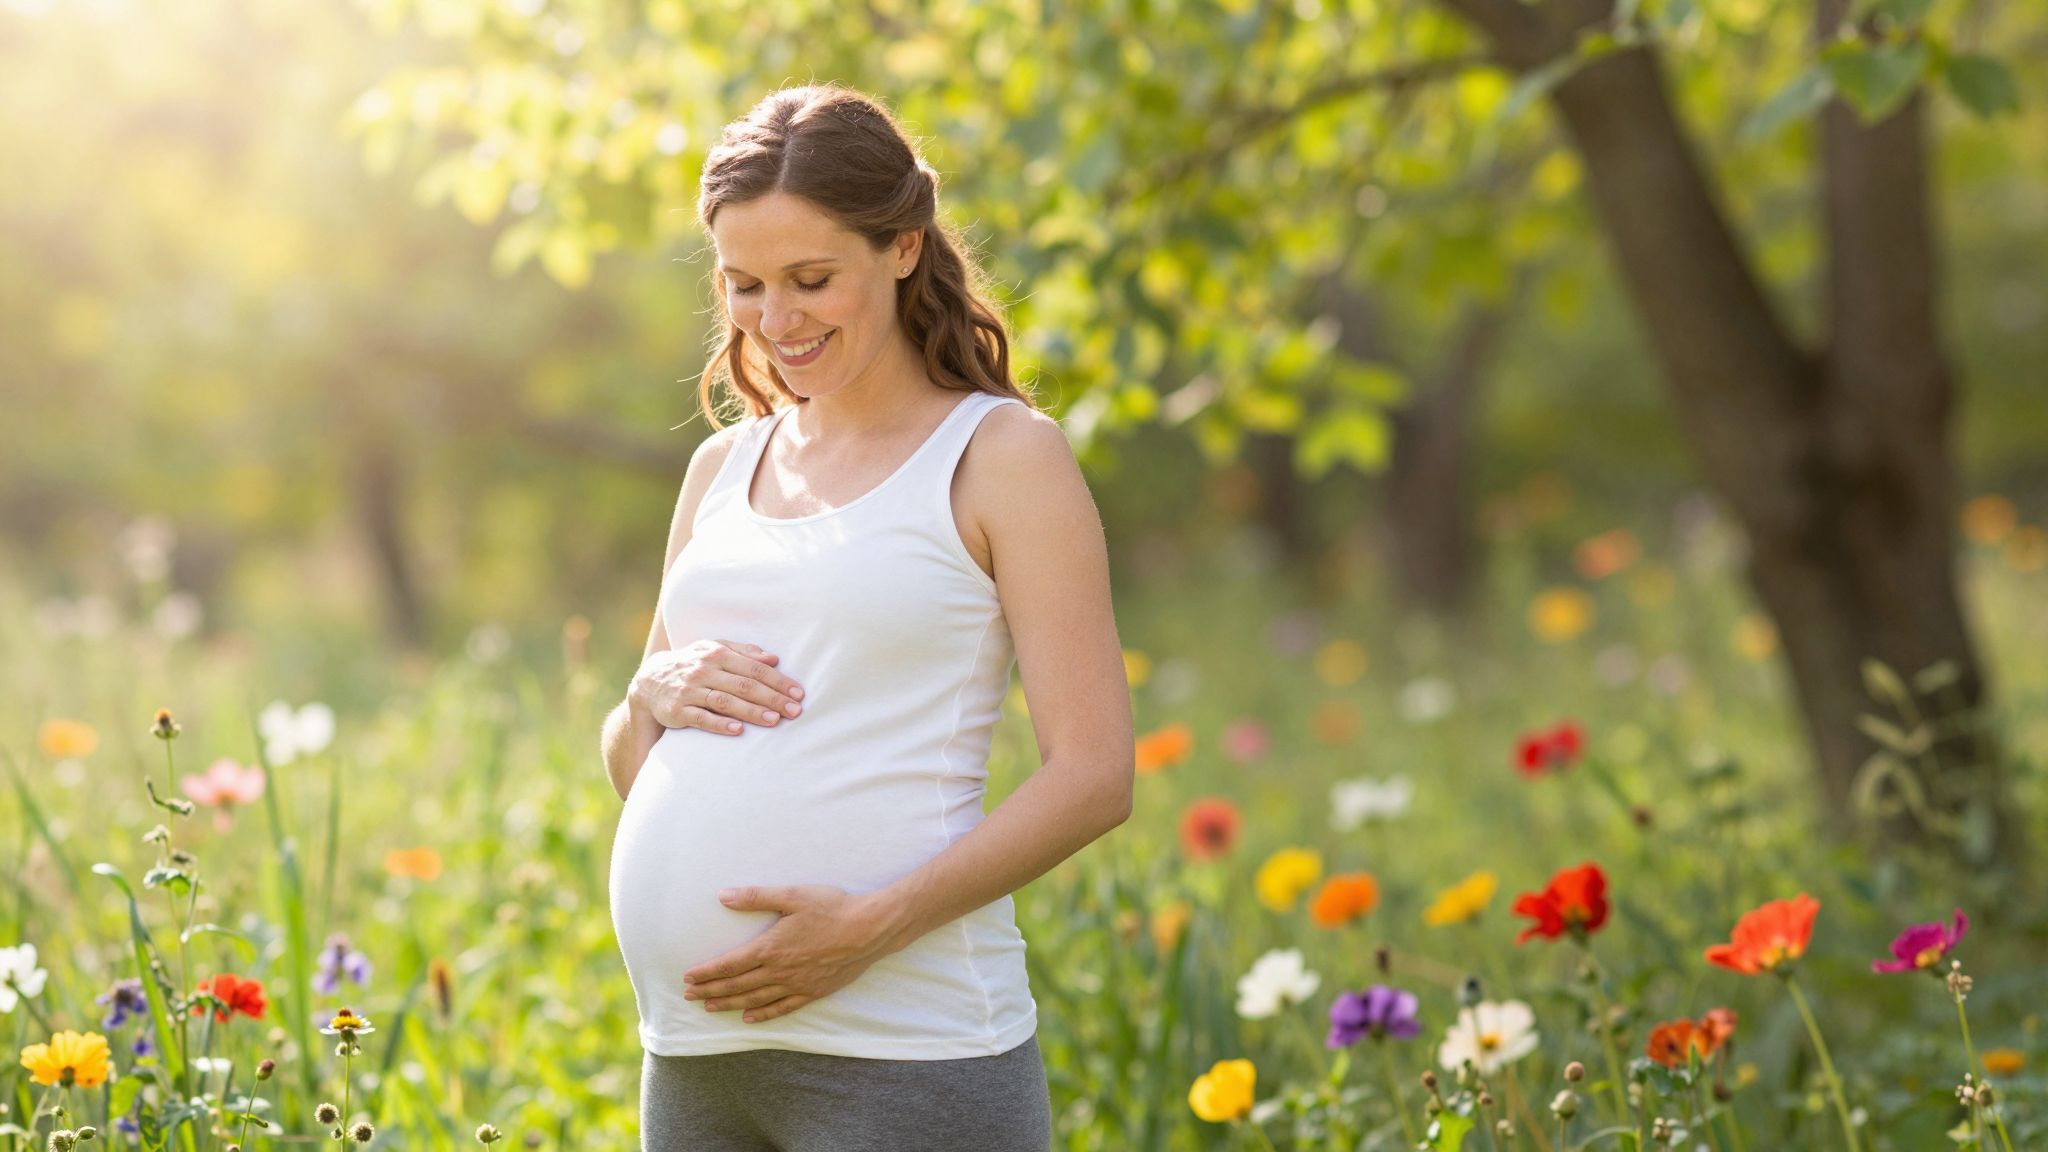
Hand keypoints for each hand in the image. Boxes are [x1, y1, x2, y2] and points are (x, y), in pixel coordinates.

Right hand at [631, 639, 804, 735]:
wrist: (649, 681)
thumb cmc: (692, 664)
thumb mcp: (714, 649)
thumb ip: (744, 652)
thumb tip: (774, 658)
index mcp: (717, 653)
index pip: (754, 668)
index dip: (778, 680)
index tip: (798, 693)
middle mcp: (704, 670)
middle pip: (744, 685)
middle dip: (772, 698)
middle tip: (795, 711)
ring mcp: (690, 691)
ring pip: (725, 701)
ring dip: (751, 711)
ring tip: (774, 720)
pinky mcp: (678, 711)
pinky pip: (701, 718)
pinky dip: (720, 724)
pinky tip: (739, 731)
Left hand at [681, 885, 899, 1022]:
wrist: (869, 930)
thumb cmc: (832, 908)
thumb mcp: (792, 896)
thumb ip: (756, 897)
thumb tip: (724, 896)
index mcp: (770, 948)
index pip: (729, 964)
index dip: (706, 972)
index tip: (688, 978)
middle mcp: (779, 971)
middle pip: (737, 985)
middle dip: (711, 990)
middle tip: (689, 997)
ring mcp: (796, 985)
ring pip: (755, 999)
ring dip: (730, 1004)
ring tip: (711, 1007)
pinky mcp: (813, 992)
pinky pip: (782, 1008)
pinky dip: (763, 1014)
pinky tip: (750, 1018)